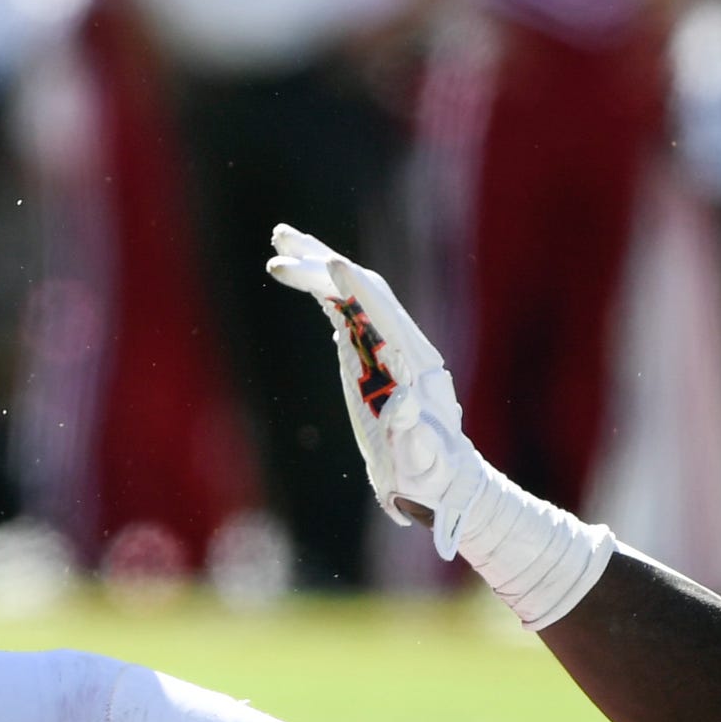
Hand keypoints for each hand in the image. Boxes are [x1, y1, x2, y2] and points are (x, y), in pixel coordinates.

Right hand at [266, 223, 615, 628]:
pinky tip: (295, 275)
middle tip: (281, 243)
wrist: (441, 481)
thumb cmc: (431, 478)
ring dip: (317, 265)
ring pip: (352, 293)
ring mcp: (385, 346)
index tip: (330, 263)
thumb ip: (417, 440)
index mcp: (416, 365)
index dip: (358, 289)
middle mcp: (402, 345)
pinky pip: (344, 310)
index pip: (384, 314)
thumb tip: (406, 409)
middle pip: (365, 290)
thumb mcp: (424, 466)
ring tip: (279, 241)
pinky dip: (319, 289)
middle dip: (325, 263)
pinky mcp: (369, 353)